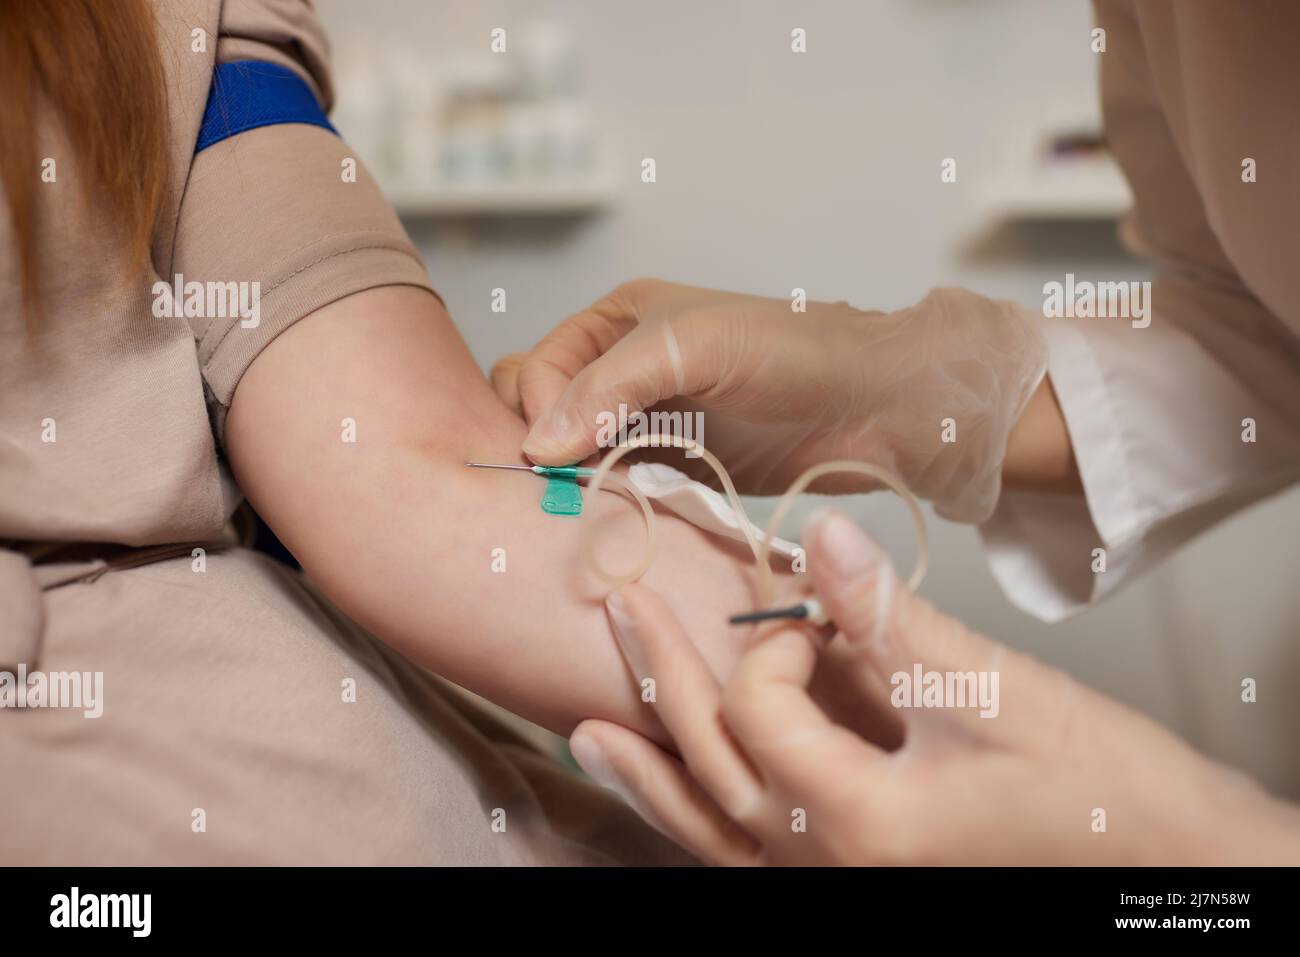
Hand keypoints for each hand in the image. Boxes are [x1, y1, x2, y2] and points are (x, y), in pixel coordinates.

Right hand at [492, 279, 1047, 521]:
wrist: (875, 406)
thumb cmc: (794, 354)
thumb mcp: (692, 348)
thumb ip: (610, 386)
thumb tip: (538, 441)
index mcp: (618, 322)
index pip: (537, 368)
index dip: (537, 412)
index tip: (554, 455)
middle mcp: (624, 371)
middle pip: (543, 411)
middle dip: (543, 447)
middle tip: (563, 484)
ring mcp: (649, 423)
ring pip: (574, 456)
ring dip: (573, 481)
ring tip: (589, 504)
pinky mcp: (675, 468)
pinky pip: (616, 488)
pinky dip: (606, 502)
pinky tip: (617, 517)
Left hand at [568, 510, 1299, 863]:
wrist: (1164, 866)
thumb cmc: (1099, 787)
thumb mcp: (990, 688)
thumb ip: (887, 615)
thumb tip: (818, 534)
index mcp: (859, 821)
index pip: (761, 715)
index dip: (777, 647)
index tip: (821, 613)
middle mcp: (829, 868)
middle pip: (712, 767)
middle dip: (660, 681)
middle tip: (618, 609)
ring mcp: (833, 885)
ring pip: (712, 831)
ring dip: (651, 773)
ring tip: (586, 734)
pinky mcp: (851, 879)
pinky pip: (748, 855)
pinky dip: (699, 817)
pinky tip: (672, 791)